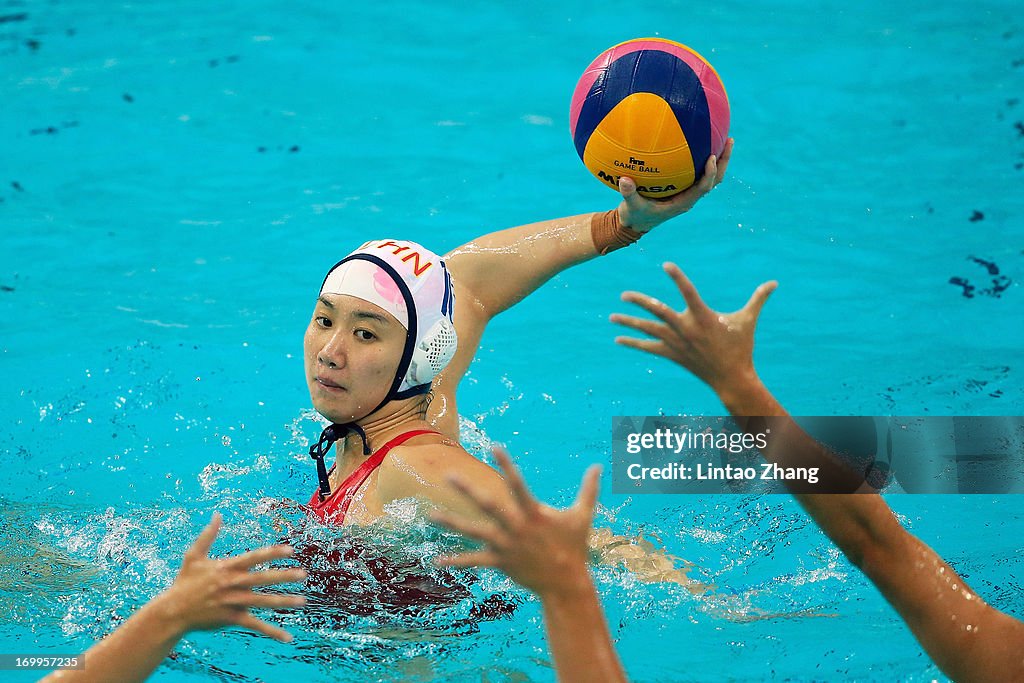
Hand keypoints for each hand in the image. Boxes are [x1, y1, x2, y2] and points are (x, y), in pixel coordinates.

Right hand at [155, 513, 306, 642]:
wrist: (172, 612)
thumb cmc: (184, 582)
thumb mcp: (193, 556)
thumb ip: (208, 535)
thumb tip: (217, 515)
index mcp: (227, 568)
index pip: (254, 558)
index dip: (272, 553)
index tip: (290, 550)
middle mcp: (232, 584)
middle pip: (262, 579)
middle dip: (283, 576)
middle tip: (303, 574)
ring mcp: (232, 602)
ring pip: (262, 602)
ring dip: (284, 602)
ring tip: (303, 601)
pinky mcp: (231, 618)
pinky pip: (255, 625)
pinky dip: (272, 632)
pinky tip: (287, 637)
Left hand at [431, 447, 600, 597]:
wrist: (566, 583)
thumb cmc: (575, 546)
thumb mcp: (582, 515)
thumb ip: (589, 489)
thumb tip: (599, 465)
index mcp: (534, 513)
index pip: (517, 483)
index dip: (507, 464)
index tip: (494, 446)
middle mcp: (517, 527)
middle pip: (489, 505)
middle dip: (468, 491)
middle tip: (449, 476)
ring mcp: (506, 545)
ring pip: (475, 532)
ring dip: (452, 523)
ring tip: (431, 514)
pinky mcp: (500, 561)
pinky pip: (475, 560)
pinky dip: (457, 559)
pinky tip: (438, 559)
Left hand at [610, 262, 775, 396]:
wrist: (732, 379)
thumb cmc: (741, 347)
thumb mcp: (748, 321)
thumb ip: (759, 299)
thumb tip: (774, 282)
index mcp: (703, 316)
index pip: (688, 292)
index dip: (677, 278)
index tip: (666, 265)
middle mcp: (686, 329)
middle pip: (658, 312)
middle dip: (640, 303)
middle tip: (623, 294)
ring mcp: (677, 343)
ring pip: (648, 331)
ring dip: (629, 323)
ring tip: (611, 318)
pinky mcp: (673, 355)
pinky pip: (649, 349)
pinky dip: (633, 344)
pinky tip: (618, 340)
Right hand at [616, 138, 732, 231]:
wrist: (635, 223)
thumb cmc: (635, 215)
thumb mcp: (630, 206)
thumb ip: (628, 193)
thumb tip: (624, 179)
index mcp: (683, 203)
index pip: (703, 188)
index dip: (710, 173)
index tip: (712, 157)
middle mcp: (690, 197)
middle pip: (715, 180)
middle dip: (723, 161)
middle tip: (729, 140)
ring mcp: (688, 192)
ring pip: (710, 176)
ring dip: (719, 159)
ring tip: (724, 138)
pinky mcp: (683, 188)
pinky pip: (698, 172)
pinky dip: (703, 159)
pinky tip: (701, 141)